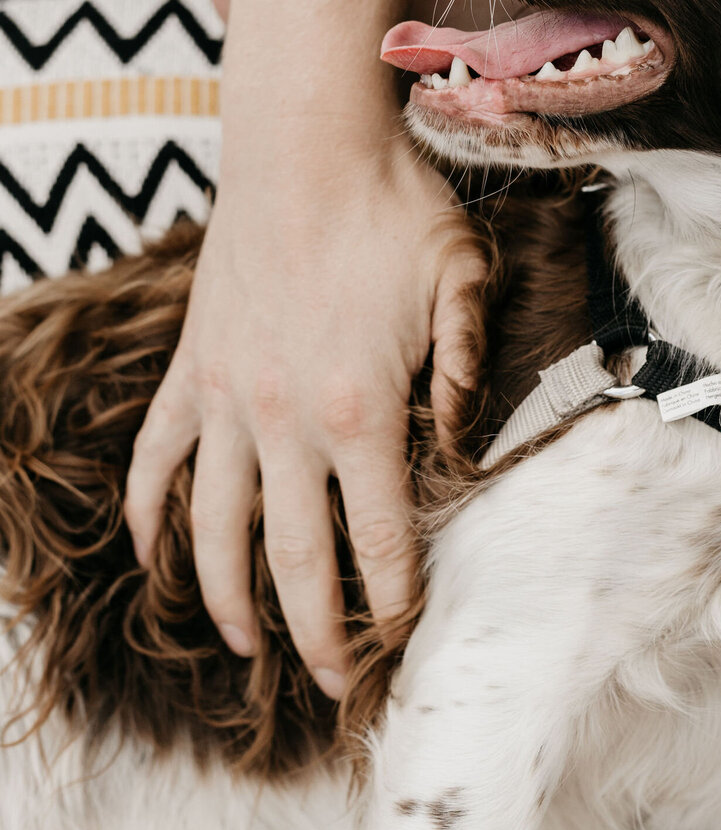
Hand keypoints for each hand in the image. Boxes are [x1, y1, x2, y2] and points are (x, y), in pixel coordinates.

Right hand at [125, 132, 486, 696]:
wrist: (306, 145)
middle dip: (316, 634)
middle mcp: (286, 424)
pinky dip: (147, 517)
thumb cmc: (394, 208)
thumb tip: (462, 447)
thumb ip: (464, 371)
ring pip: (216, 530)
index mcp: (362, 412)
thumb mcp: (462, 282)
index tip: (403, 641)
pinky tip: (153, 560)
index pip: (380, 542)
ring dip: (226, 601)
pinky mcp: (191, 372)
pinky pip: (155, 461)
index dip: (392, 603)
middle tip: (331, 683)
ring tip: (245, 649)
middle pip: (295, 561)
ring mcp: (227, 402)